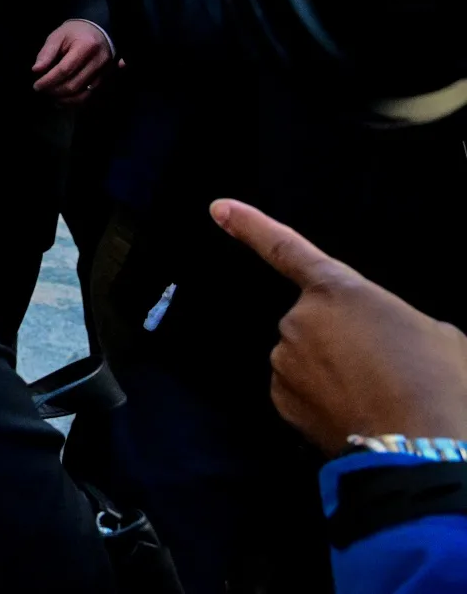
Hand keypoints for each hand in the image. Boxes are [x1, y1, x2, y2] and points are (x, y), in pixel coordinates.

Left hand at [31, 19, 113, 105]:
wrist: (98, 31)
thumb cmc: (75, 32)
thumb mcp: (58, 36)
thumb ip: (46, 53)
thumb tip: (36, 70)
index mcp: (86, 46)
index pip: (65, 70)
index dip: (48, 80)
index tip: (37, 85)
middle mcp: (98, 61)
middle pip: (74, 85)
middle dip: (54, 91)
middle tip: (41, 90)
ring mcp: (104, 72)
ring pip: (82, 95)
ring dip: (63, 99)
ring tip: (50, 96)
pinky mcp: (104, 80)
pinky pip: (89, 96)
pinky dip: (73, 101)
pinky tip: (61, 100)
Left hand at [212, 198, 466, 452]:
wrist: (422, 448)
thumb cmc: (438, 382)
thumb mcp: (433, 333)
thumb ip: (392, 320)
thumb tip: (388, 338)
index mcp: (336, 290)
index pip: (284, 248)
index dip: (249, 225)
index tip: (218, 208)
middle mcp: (298, 320)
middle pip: (313, 323)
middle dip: (340, 341)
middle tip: (384, 368)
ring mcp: (284, 362)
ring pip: (306, 360)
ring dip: (332, 373)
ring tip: (376, 395)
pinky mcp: (281, 401)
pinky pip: (300, 391)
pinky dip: (322, 401)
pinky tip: (356, 414)